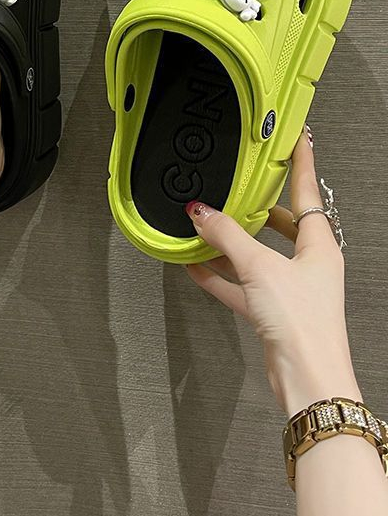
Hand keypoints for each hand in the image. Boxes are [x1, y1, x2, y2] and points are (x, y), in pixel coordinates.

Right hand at [184, 126, 359, 413]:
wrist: (307, 377)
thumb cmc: (303, 323)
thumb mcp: (260, 267)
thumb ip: (227, 236)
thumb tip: (201, 211)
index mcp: (320, 246)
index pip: (308, 192)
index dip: (301, 163)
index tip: (297, 138)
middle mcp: (308, 264)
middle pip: (280, 224)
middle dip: (256, 207)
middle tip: (237, 186)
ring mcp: (289, 287)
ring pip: (256, 254)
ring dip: (230, 242)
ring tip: (204, 225)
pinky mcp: (270, 309)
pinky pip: (240, 283)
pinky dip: (219, 274)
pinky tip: (197, 264)